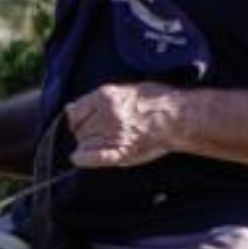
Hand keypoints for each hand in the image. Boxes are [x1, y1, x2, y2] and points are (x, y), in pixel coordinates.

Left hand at [66, 82, 181, 168]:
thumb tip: (69, 108)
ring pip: (84, 143)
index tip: (84, 121)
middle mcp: (105, 115)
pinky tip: (79, 158)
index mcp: (105, 97)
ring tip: (107, 141)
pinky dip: (83, 159)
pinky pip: (92, 158)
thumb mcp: (124, 89)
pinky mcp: (121, 152)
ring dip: (89, 144)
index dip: (78, 118)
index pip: (75, 112)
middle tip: (101, 132)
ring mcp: (112, 134)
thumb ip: (96, 100)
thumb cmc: (156, 100)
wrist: (178, 117)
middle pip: (79, 129)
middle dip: (84, 131)